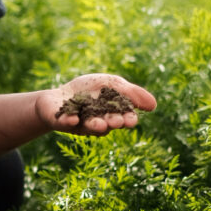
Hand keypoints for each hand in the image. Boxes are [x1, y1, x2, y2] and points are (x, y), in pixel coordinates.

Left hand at [35, 73, 156, 136]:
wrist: (57, 96)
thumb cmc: (87, 90)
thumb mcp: (111, 84)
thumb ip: (131, 93)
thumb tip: (154, 105)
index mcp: (112, 113)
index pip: (124, 117)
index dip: (128, 118)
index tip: (131, 119)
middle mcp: (99, 122)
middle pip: (109, 123)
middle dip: (113, 122)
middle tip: (117, 121)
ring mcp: (80, 123)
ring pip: (90, 126)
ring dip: (96, 124)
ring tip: (99, 124)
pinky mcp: (62, 122)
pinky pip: (66, 122)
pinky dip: (69, 121)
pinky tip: (73, 119)